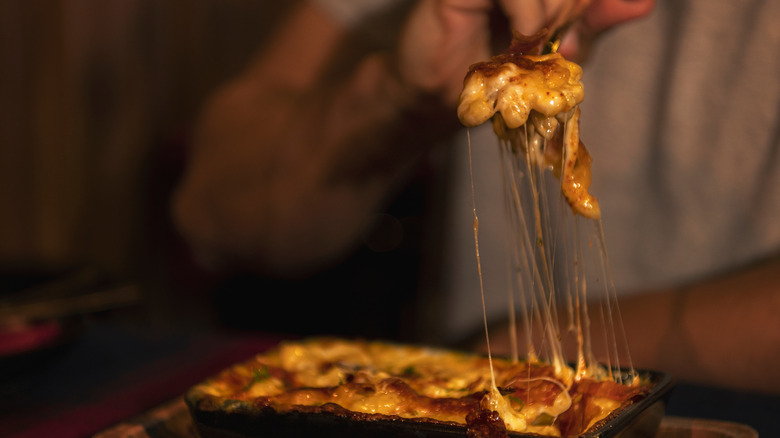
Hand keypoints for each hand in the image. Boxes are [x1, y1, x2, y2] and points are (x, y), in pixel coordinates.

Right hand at [396, 0, 653, 104]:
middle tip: (543, 40)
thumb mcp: (557, 53)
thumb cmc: (491, 74)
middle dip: (571, 7)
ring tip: (527, 43)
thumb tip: (644, 3)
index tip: (574, 28)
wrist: (437, 98)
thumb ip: (595, 22)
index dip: (588, 5)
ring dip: (551, 14)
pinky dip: (528, 16)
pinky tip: (515, 39)